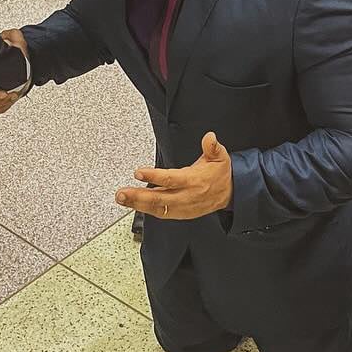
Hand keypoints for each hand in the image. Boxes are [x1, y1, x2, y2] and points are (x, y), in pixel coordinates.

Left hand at [118, 132, 232, 220]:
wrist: (230, 194)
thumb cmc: (220, 174)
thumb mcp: (220, 157)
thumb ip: (212, 147)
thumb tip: (209, 137)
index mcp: (195, 181)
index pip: (171, 179)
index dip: (154, 176)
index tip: (138, 172)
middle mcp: (187, 196)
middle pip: (159, 198)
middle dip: (138, 196)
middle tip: (122, 193)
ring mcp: (183, 207)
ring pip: (157, 208)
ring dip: (138, 204)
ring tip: (123, 199)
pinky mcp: (180, 213)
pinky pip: (161, 213)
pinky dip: (146, 210)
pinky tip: (134, 205)